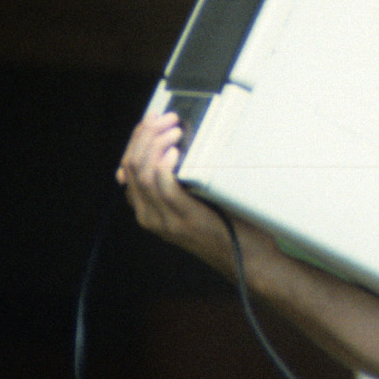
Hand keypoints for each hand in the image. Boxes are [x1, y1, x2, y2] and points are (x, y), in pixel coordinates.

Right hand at [117, 112, 263, 269]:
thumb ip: (184, 181)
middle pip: (132, 166)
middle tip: (165, 117)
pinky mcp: (184, 219)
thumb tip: (183, 146)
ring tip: (173, 129)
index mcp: (149, 210)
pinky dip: (165, 163)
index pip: (129, 168)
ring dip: (156, 144)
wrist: (250, 260)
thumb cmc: (229, 227)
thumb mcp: (197, 201)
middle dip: (145, 135)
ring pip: (143, 172)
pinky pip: (163, 186)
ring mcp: (165, 220)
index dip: (138, 139)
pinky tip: (175, 150)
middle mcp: (150, 216)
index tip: (152, 119)